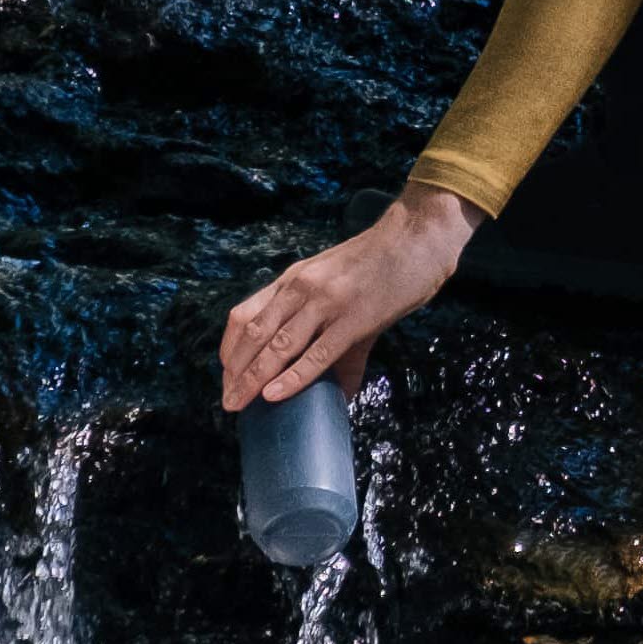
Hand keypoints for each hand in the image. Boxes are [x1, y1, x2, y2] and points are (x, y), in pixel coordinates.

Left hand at [219, 186, 483, 410]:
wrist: (416, 239)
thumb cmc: (380, 265)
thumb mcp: (338, 287)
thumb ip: (330, 336)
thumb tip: (338, 393)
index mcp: (293, 279)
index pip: (245, 314)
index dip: (230, 349)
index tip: (226, 377)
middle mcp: (301, 287)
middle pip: (254, 333)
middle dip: (236, 372)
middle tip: (228, 402)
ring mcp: (326, 302)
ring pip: (278, 346)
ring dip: (253, 379)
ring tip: (240, 405)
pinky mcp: (353, 319)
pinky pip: (316, 355)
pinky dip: (292, 378)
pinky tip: (275, 395)